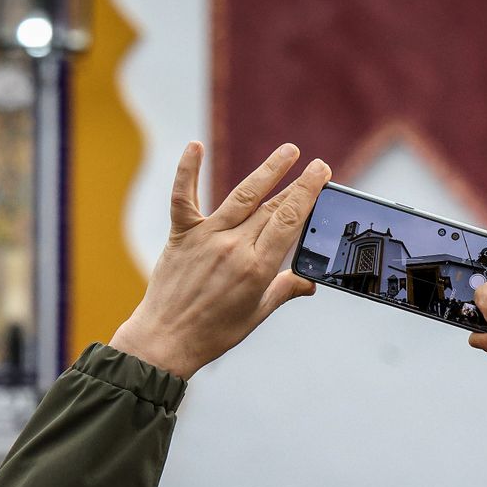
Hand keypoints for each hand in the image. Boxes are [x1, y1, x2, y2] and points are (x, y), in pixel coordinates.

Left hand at [110, 141, 331, 379]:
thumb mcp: (256, 314)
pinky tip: (194, 146)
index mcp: (257, 268)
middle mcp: (233, 247)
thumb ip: (285, 290)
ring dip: (267, 170)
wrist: (165, 339)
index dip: (308, 194)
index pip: (289, 221)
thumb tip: (310, 282)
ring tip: (288, 151)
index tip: (321, 174)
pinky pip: (184, 197)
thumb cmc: (214, 332)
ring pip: (242, 196)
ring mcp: (206, 237)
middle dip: (297, 184)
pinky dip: (187, 171)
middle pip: (272, 207)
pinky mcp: (181, 234)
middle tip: (316, 165)